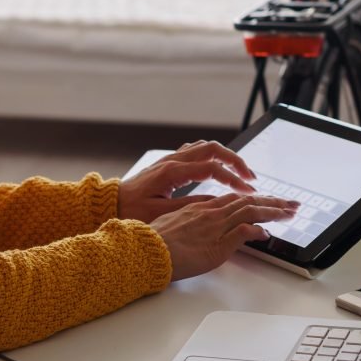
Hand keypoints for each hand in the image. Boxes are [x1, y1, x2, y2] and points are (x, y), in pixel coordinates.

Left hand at [117, 140, 259, 223]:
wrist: (109, 204)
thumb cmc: (130, 211)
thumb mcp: (162, 213)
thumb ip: (191, 206)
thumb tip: (217, 203)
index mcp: (173, 172)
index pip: (212, 168)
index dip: (233, 179)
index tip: (246, 191)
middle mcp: (173, 161)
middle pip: (213, 149)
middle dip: (236, 161)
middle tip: (250, 178)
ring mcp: (170, 159)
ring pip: (206, 147)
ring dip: (225, 157)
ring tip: (239, 173)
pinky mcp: (168, 164)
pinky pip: (196, 152)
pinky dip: (212, 157)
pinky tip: (218, 168)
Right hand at [150, 194, 299, 280]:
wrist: (146, 251)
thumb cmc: (154, 242)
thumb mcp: (174, 225)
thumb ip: (192, 222)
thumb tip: (202, 226)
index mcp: (199, 208)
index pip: (234, 200)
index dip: (254, 199)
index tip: (267, 200)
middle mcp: (210, 213)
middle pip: (248, 202)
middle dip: (272, 202)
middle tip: (291, 204)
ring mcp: (215, 226)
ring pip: (250, 211)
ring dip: (273, 210)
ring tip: (290, 212)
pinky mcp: (218, 243)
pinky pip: (243, 231)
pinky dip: (257, 229)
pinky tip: (267, 232)